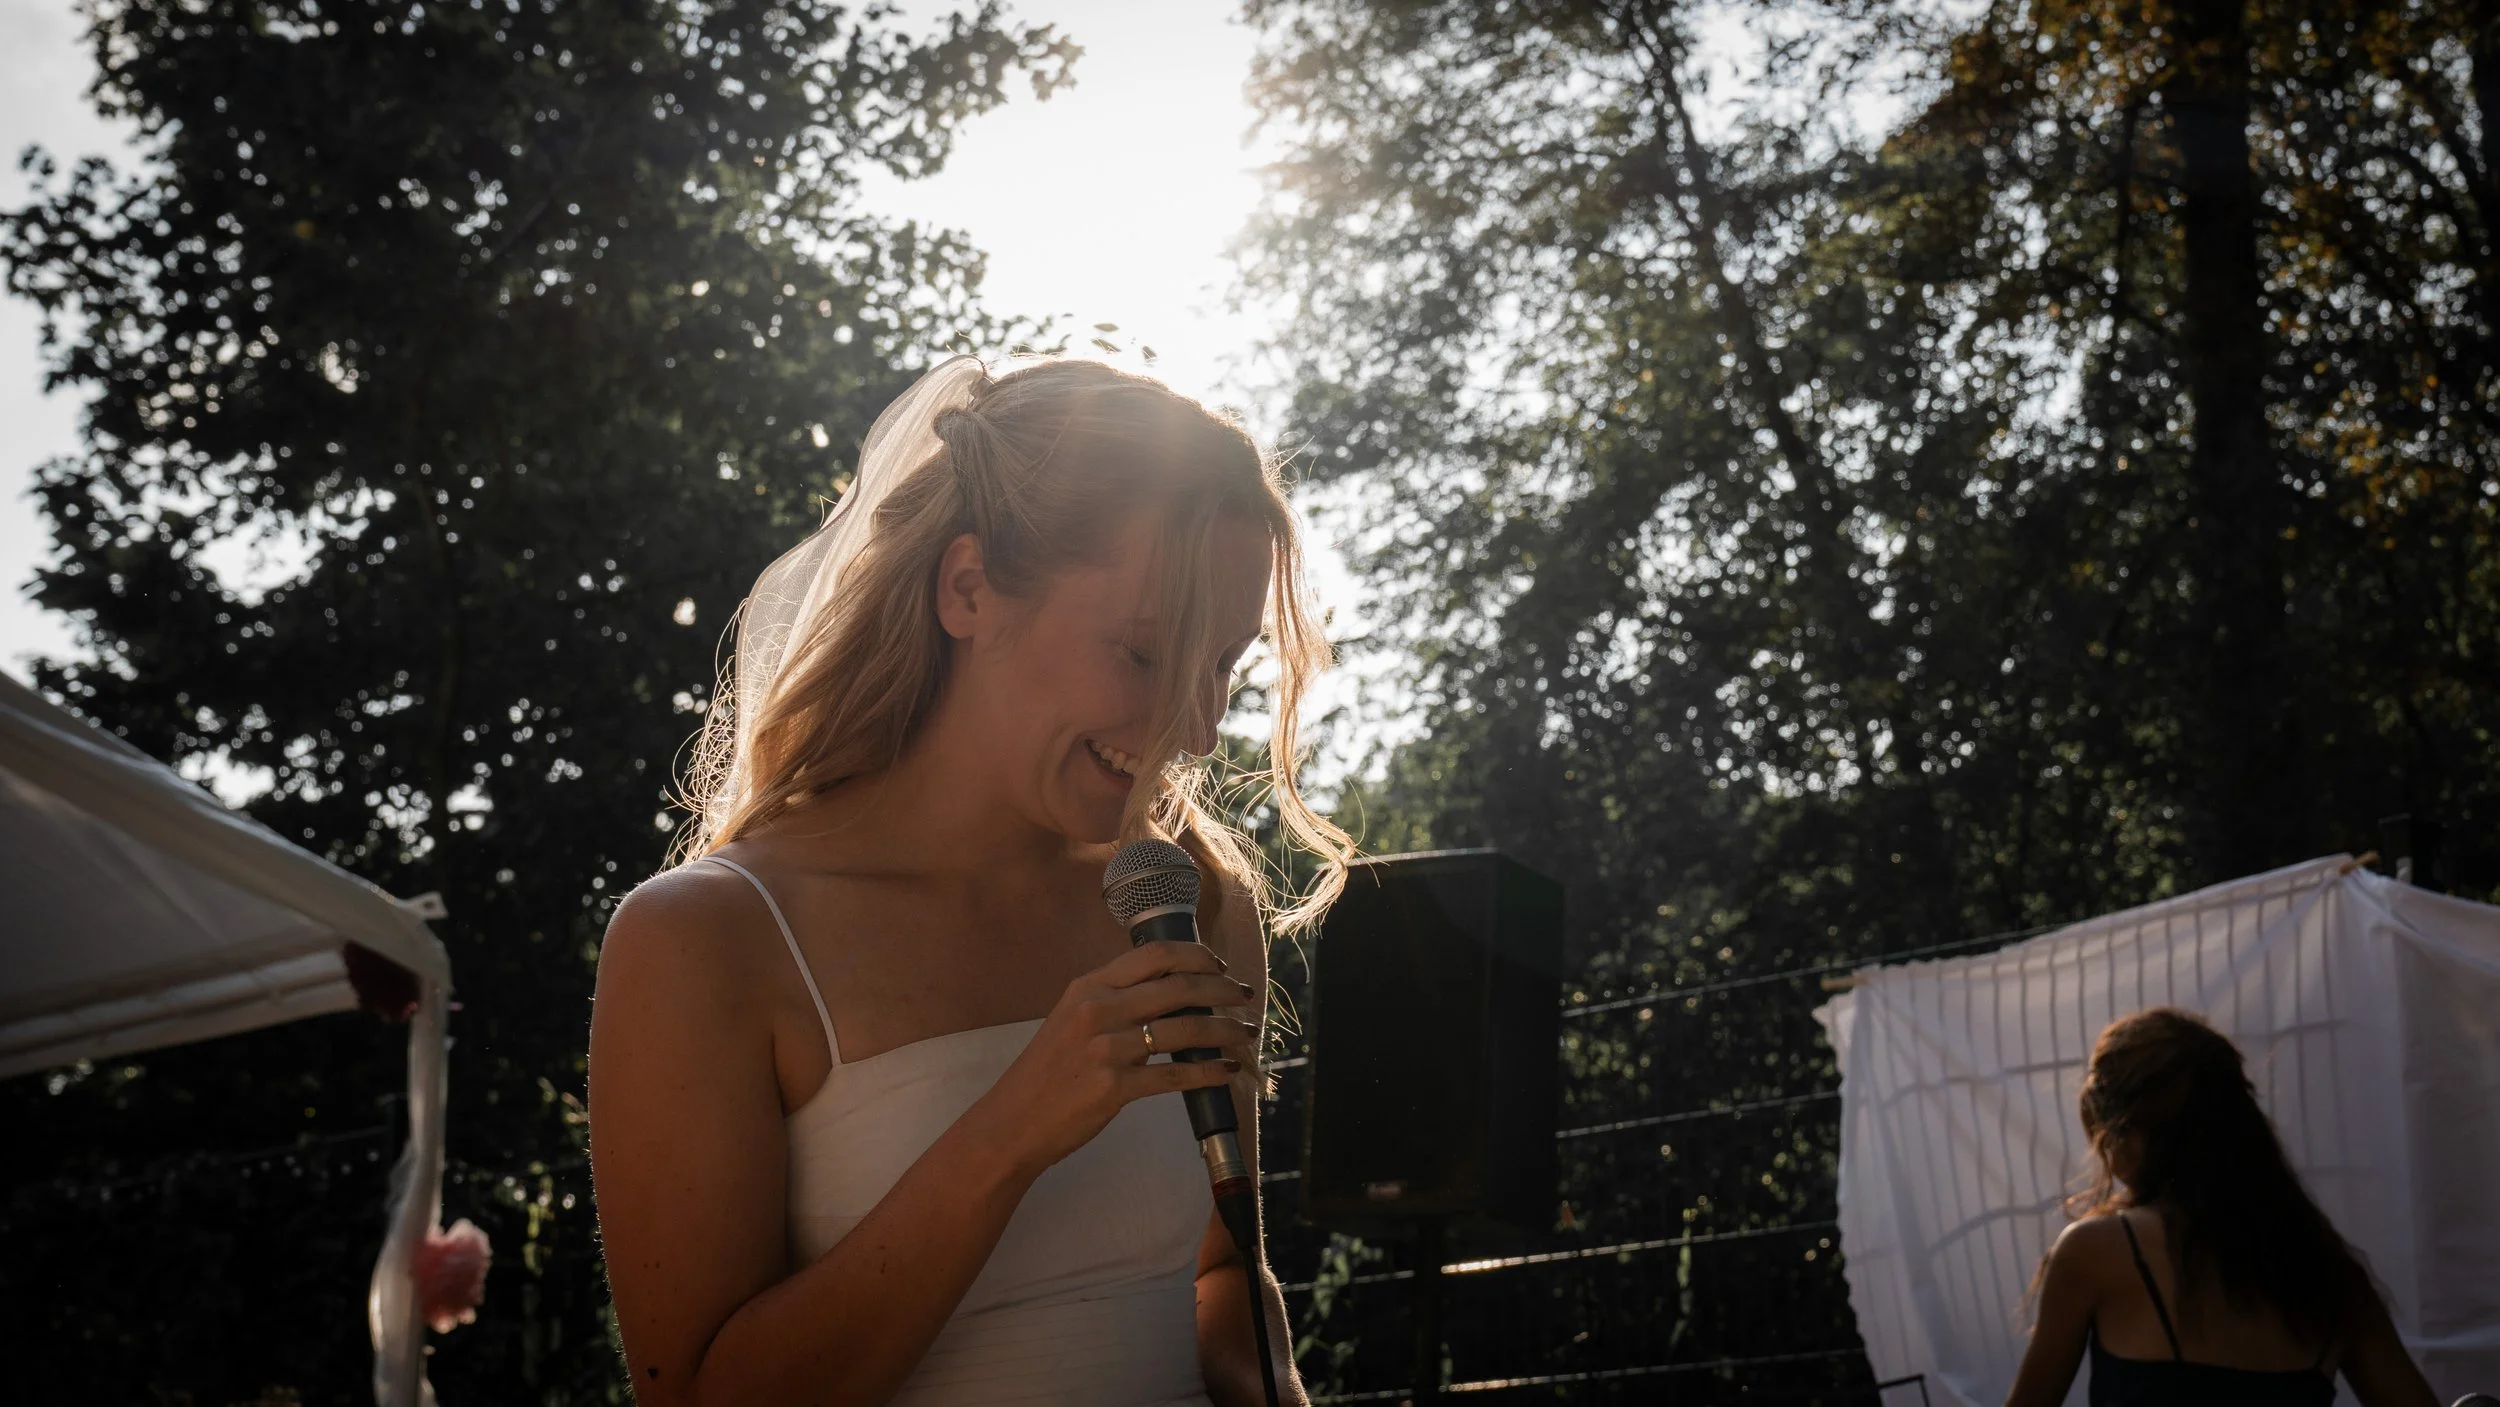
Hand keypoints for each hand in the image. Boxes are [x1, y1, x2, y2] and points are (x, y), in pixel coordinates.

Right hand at [975, 940, 1257, 1176]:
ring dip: (1226, 1030)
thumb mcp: (1071, 1020)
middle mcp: (1098, 1009)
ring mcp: (1105, 1048)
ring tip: (1247, 1034)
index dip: (1197, 955)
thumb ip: (1113, 1001)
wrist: (1012, 1122)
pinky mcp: (1113, 1087)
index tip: (1220, 965)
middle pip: (1179, 986)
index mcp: (1088, 986)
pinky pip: (1176, 1074)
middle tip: (1246, 996)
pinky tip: (1227, 1071)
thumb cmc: (1047, 1073)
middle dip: (1223, 988)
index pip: (1155, 955)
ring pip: (1185, 1028)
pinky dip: (1209, 1072)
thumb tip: (1169, 992)